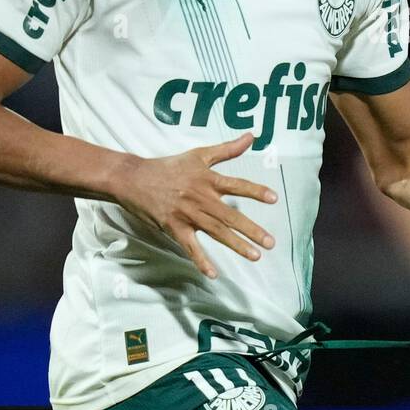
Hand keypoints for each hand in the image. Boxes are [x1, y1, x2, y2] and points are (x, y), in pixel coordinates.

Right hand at [112, 132, 276, 278]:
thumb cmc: (169, 166)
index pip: (237, 185)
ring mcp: (187, 214)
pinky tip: (214, 273)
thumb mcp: (199, 154)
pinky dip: (201, 260)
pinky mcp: (174, 227)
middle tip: (271, 242)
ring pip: (216, 232)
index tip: (274, 199)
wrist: (134, 179)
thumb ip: (227, 149)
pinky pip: (190, 247)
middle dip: (251, 229)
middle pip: (230, 216)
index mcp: (207, 179)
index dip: (256, 191)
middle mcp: (200, 198)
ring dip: (236, 245)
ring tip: (255, 256)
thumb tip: (251, 136)